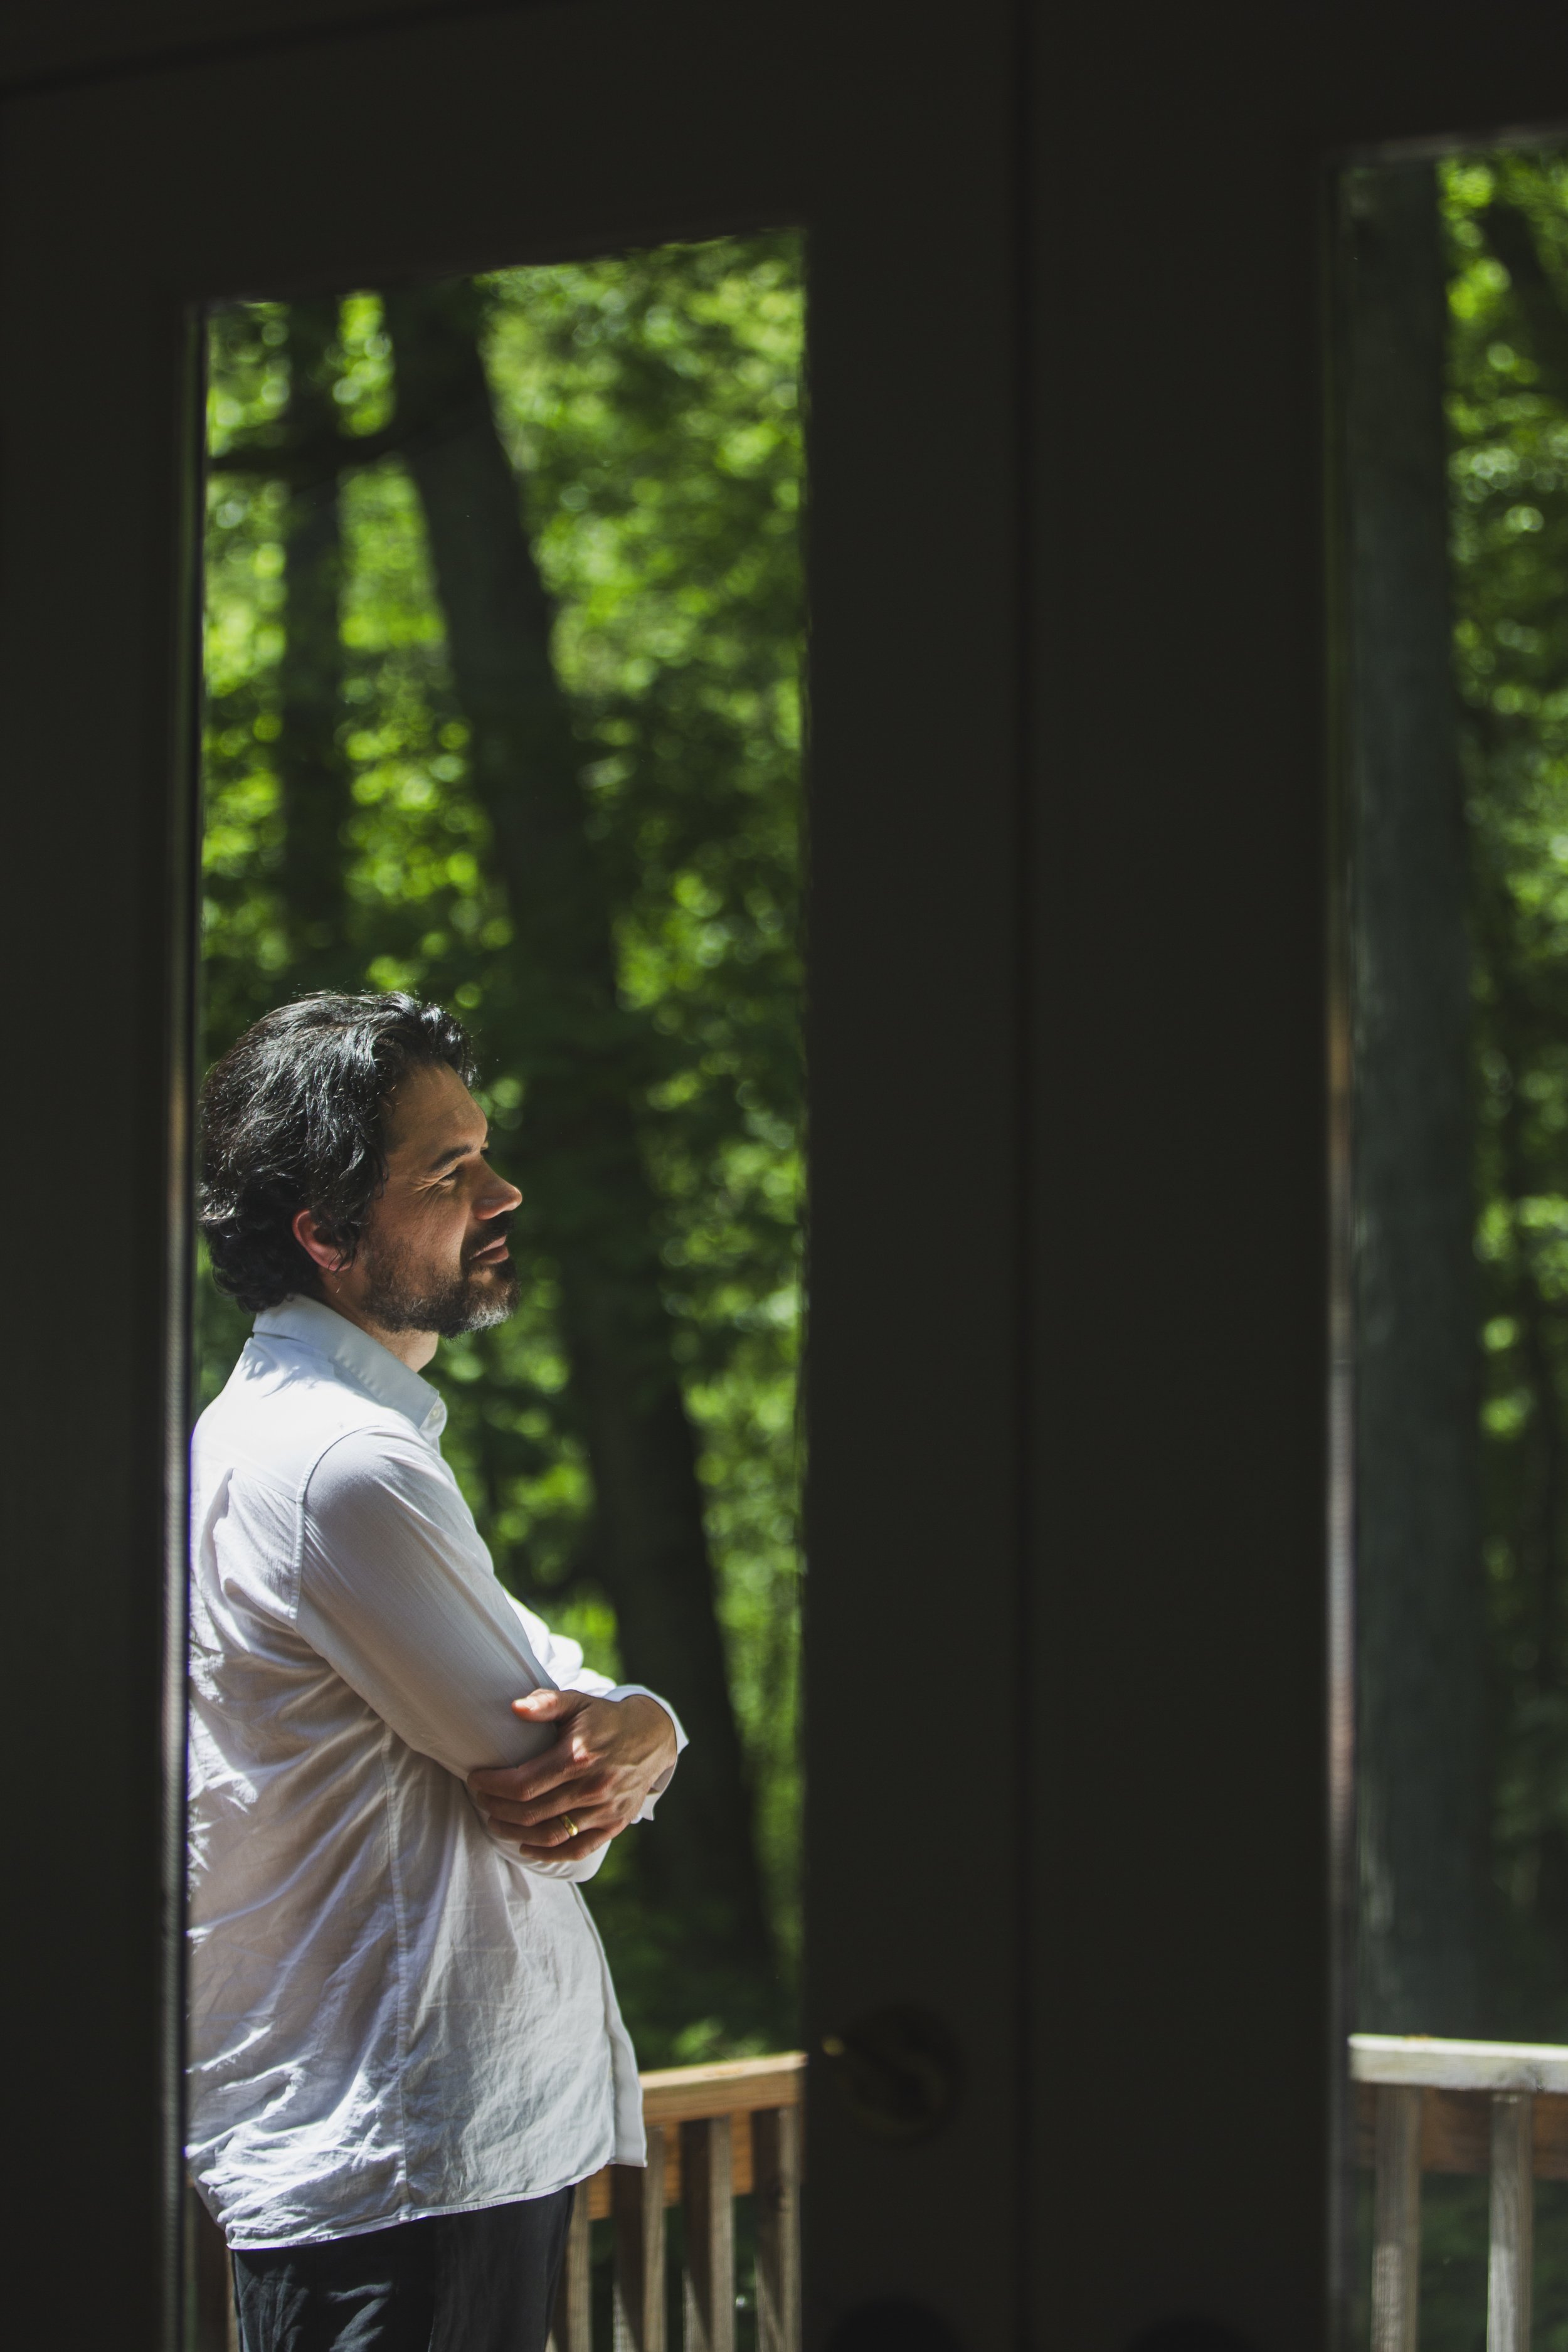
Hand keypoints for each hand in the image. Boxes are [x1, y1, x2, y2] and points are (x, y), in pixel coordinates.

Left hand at [468, 1690, 677, 1861]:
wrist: (651, 1736)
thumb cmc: (605, 1718)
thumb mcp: (577, 1701)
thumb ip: (546, 1703)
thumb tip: (514, 1708)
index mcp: (579, 1757)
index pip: (524, 1784)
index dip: (493, 1786)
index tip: (476, 1780)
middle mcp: (593, 1787)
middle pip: (531, 1813)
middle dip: (498, 1809)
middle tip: (481, 1801)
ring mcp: (605, 1809)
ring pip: (550, 1834)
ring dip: (516, 1833)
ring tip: (496, 1823)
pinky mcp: (614, 1824)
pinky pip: (577, 1849)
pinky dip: (548, 1853)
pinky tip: (527, 1846)